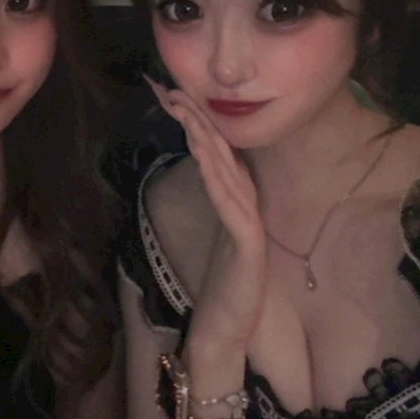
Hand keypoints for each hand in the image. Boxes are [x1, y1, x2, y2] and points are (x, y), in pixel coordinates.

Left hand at [145, 77, 265, 345]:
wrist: (227, 331)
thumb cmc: (222, 288)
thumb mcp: (217, 235)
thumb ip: (219, 200)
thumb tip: (210, 167)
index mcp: (236, 202)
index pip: (216, 153)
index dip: (195, 122)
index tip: (169, 94)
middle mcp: (245, 206)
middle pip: (222, 154)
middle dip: (197, 119)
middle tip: (172, 87)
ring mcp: (249, 225)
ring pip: (227, 172)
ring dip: (207, 140)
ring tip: (188, 110)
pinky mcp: (250, 246)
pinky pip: (233, 206)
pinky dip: (220, 178)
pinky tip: (207, 158)